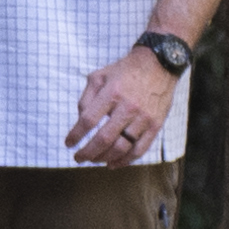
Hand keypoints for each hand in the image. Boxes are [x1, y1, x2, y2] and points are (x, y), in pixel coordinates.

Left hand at [67, 49, 176, 166]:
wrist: (159, 64)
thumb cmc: (125, 71)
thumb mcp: (99, 76)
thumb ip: (86, 98)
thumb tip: (81, 121)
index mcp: (112, 93)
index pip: (88, 120)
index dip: (76, 135)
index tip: (69, 143)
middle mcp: (128, 107)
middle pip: (104, 139)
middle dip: (87, 152)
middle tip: (78, 158)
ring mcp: (144, 118)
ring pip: (121, 148)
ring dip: (104, 158)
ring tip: (94, 160)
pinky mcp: (156, 125)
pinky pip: (140, 150)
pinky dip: (125, 161)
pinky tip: (113, 164)